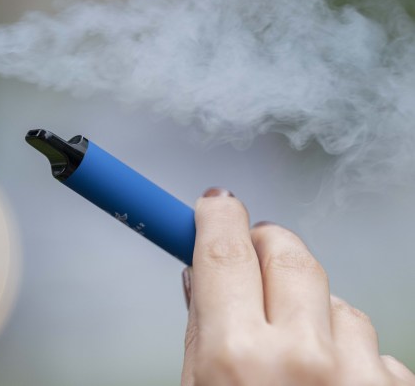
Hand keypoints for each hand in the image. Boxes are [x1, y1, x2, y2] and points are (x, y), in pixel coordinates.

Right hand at [181, 188, 414, 385]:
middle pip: (287, 253)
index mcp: (236, 358)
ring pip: (336, 300)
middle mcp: (302, 358)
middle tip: (254, 257)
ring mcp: (357, 373)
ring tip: (297, 356)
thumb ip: (200, 332)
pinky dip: (349, 354)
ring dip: (313, 312)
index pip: (225, 252)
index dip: (218, 218)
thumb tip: (203, 276)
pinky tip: (330, 384)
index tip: (217, 205)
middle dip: (266, 244)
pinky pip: (372, 345)